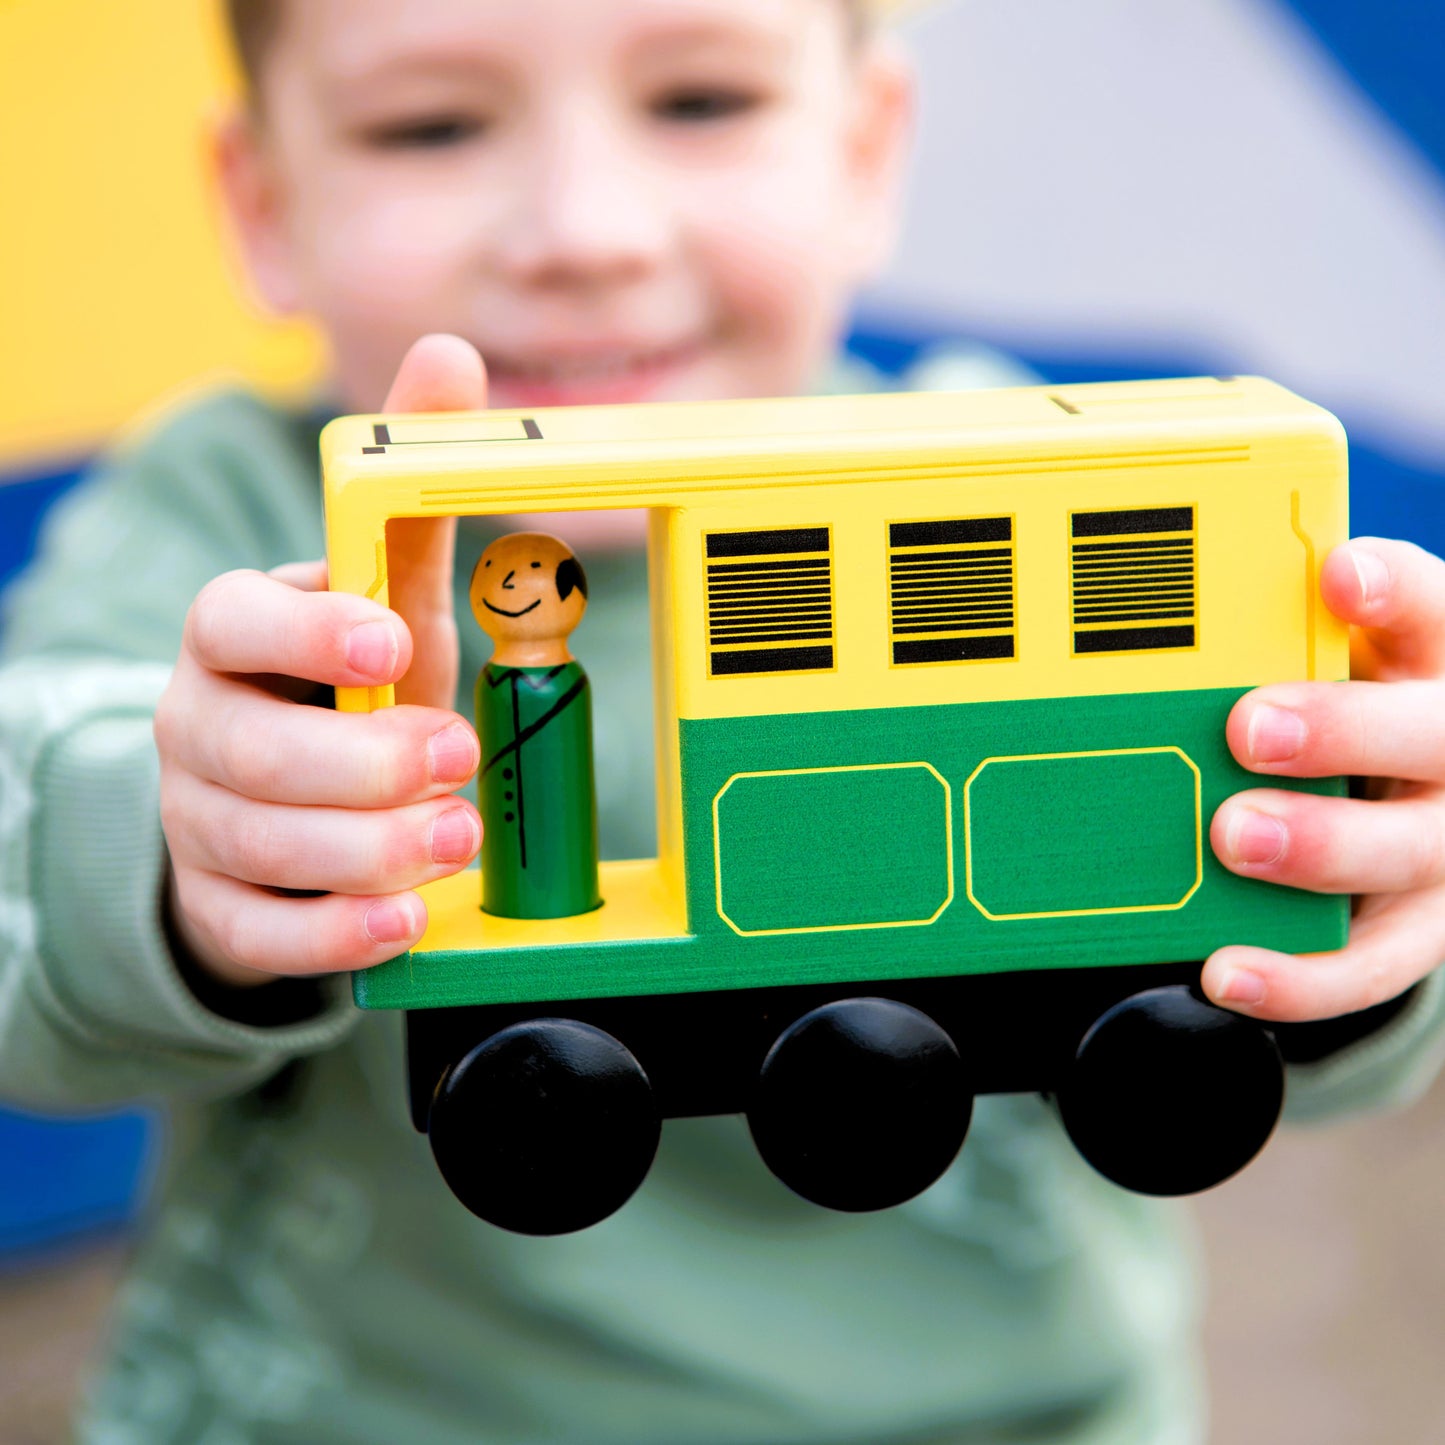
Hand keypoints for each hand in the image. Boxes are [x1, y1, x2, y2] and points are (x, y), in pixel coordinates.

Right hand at [155, 335, 487, 986]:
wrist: (286, 803)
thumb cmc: (343, 691)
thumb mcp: (382, 598)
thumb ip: (407, 502)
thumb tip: (447, 352)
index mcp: (232, 637)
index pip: (230, 620)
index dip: (304, 632)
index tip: (390, 642)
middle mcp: (199, 726)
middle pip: (249, 750)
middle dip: (359, 761)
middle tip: (455, 759)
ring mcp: (198, 823)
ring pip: (255, 844)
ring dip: (364, 850)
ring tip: (455, 839)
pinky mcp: (220, 907)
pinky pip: (257, 932)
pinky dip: (332, 934)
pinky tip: (403, 922)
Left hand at [1202, 538, 1444, 1022]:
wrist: (1382, 795)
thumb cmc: (1329, 706)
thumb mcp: (1317, 661)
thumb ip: (1266, 643)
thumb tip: (1131, 615)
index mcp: (1432, 660)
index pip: (1433, 610)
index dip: (1393, 591)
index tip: (1336, 574)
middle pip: (1431, 737)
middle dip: (1342, 731)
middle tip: (1250, 727)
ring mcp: (1444, 845)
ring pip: (1407, 854)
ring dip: (1320, 847)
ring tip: (1233, 836)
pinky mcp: (1418, 928)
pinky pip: (1369, 966)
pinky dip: (1298, 977)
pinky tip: (1226, 970)